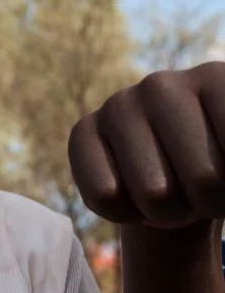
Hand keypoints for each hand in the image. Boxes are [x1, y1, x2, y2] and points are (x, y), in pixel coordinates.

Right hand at [69, 61, 224, 226]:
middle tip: (203, 192)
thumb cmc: (219, 168)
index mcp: (215, 79)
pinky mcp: (82, 130)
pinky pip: (104, 194)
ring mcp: (118, 104)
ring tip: (171, 193)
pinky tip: (131, 194)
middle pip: (205, 180)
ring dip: (168, 213)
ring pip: (154, 194)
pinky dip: (125, 212)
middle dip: (207, 202)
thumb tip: (209, 173)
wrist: (173, 177)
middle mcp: (163, 85)